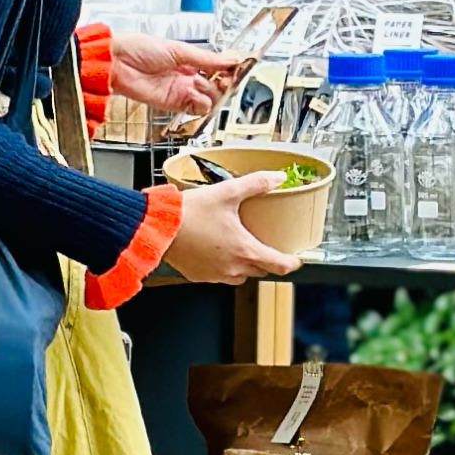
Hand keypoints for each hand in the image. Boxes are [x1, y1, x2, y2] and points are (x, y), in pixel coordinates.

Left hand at [108, 31, 243, 117]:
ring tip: (203, 84)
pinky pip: (195, 108)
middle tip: (224, 79)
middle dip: (223, 83)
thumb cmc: (139, 48)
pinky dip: (201, 104)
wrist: (117, 63)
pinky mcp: (173, 104)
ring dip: (212, 93)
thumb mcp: (178, 49)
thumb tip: (230, 58)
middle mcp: (187, 76)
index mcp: (189, 60)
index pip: (217, 67)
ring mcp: (180, 91)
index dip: (228, 69)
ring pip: (209, 99)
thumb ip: (206, 58)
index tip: (237, 68)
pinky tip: (197, 95)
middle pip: (217, 86)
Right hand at [164, 171, 299, 285]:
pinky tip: (216, 249)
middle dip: (266, 259)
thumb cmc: (190, 213)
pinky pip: (219, 275)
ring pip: (240, 275)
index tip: (296, 259)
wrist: (158, 227)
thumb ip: (256, 184)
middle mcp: (232, 267)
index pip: (279, 265)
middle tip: (265, 245)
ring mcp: (215, 275)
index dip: (292, 263)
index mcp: (244, 250)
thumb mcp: (227, 192)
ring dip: (244, 264)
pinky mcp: (199, 276)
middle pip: (261, 270)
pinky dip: (223, 266)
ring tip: (239, 246)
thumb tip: (277, 178)